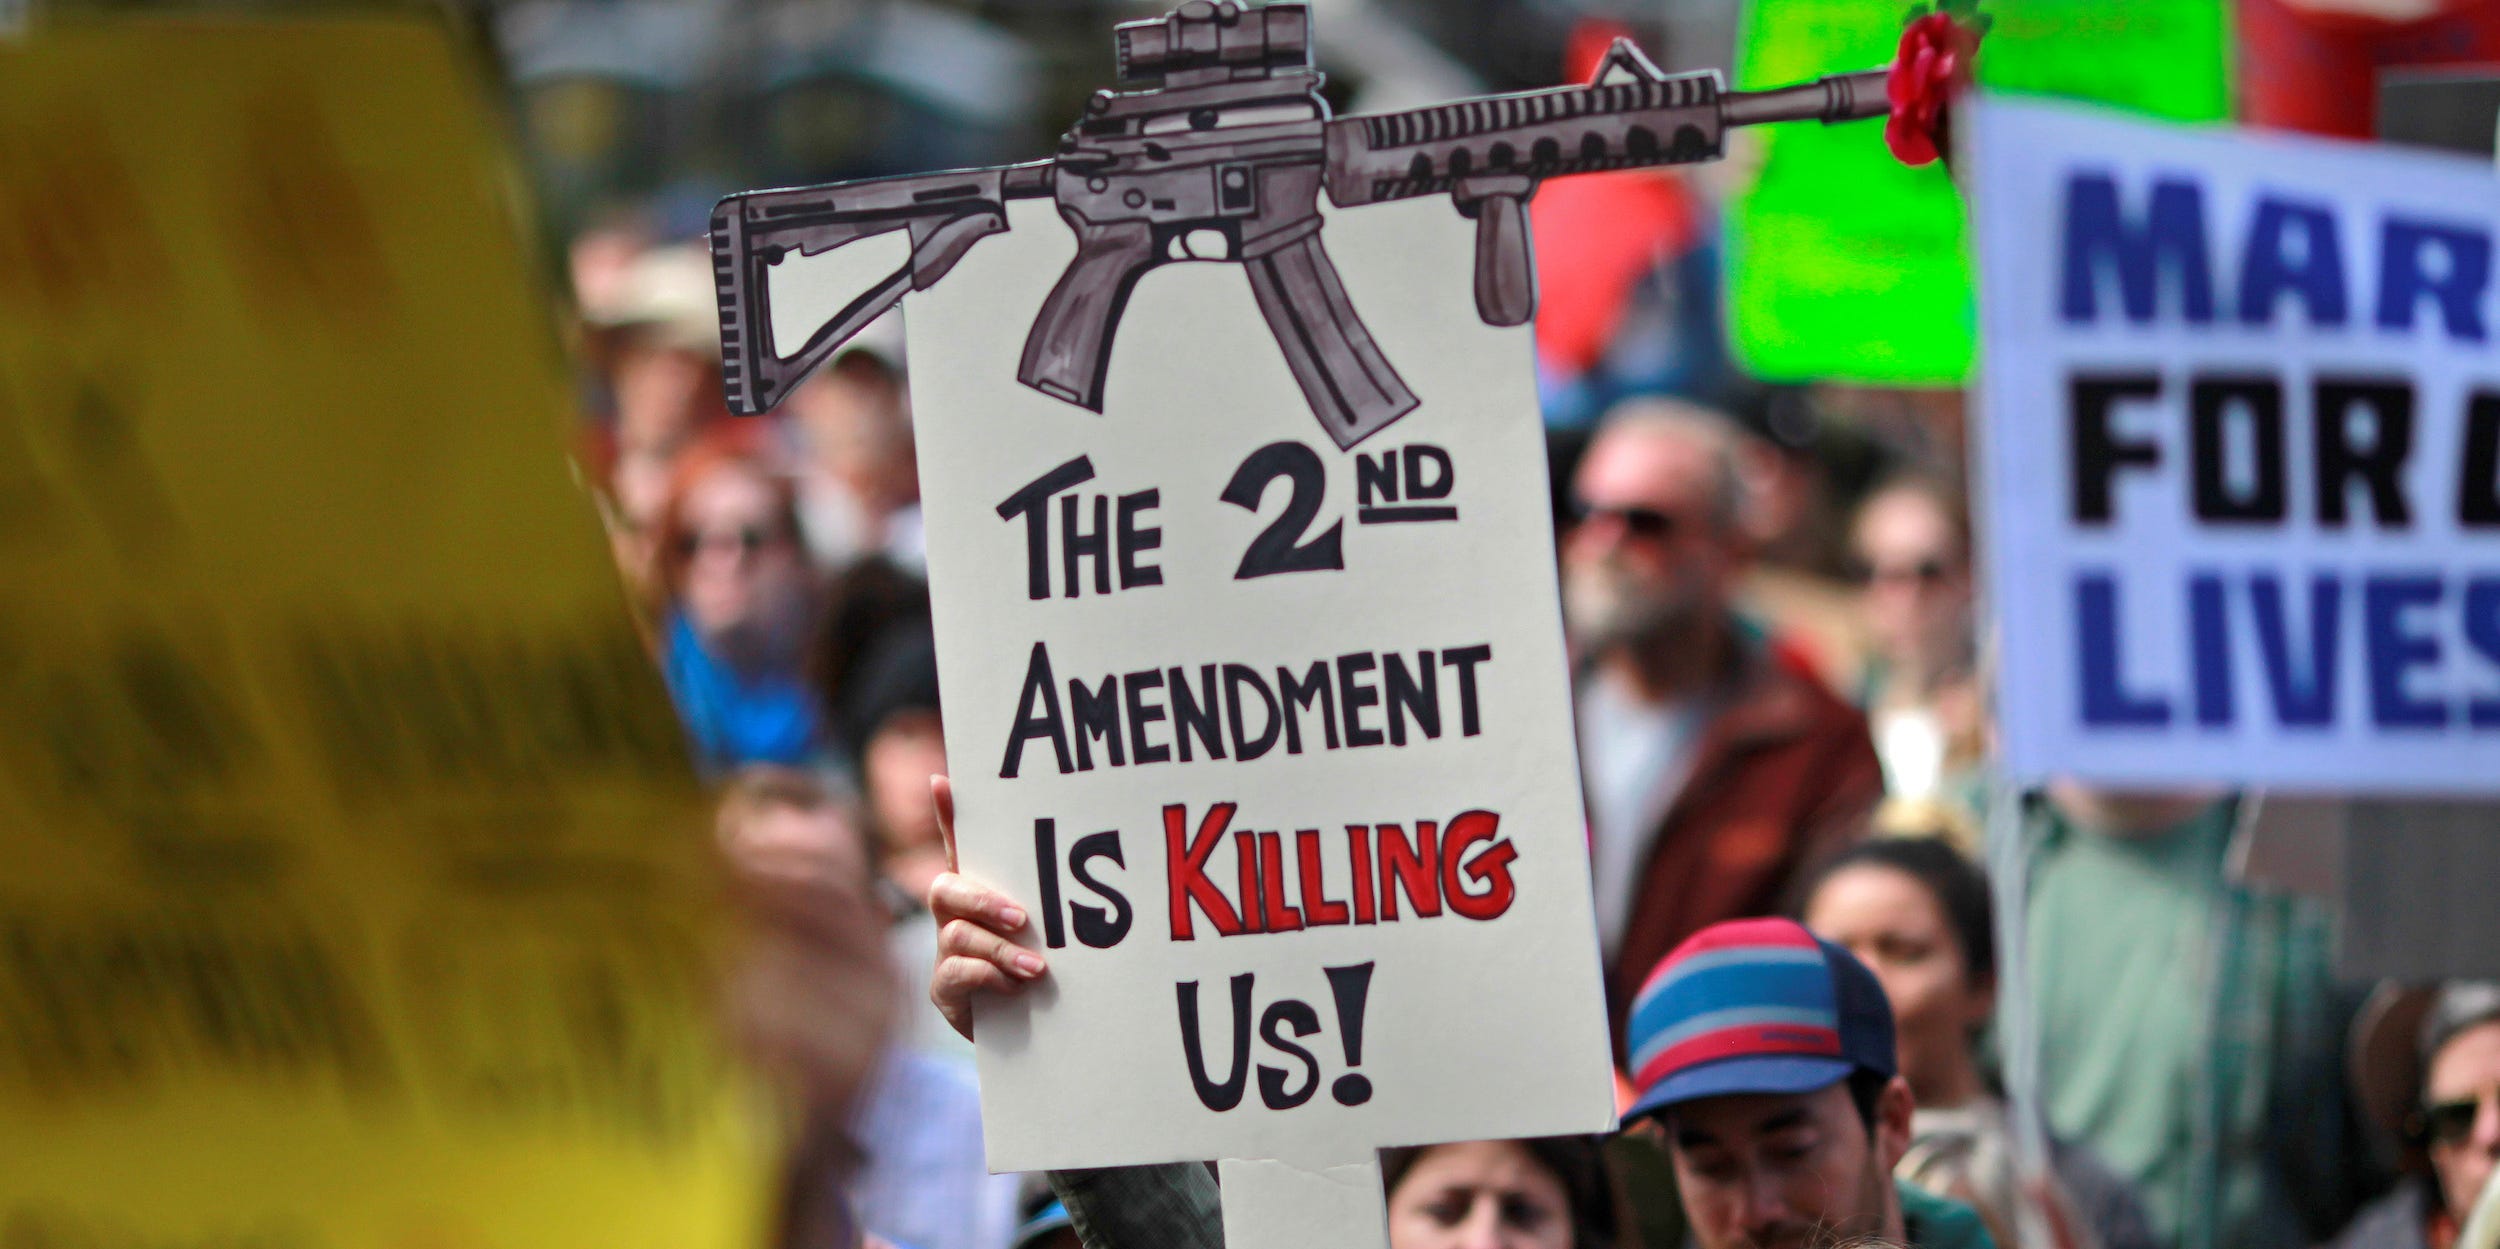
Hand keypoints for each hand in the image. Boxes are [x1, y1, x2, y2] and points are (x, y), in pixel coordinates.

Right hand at [925, 774, 1047, 1040]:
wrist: (1031, 1031)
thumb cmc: (1044, 967)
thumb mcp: (1053, 928)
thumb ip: (1058, 895)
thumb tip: (1094, 846)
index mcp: (979, 891)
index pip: (961, 845)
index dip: (948, 816)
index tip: (944, 780)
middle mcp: (955, 916)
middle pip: (946, 888)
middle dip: (984, 900)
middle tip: (1022, 917)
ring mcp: (947, 952)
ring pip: (957, 934)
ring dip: (998, 949)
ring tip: (1036, 967)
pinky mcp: (945, 989)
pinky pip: (955, 973)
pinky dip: (988, 976)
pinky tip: (1016, 986)